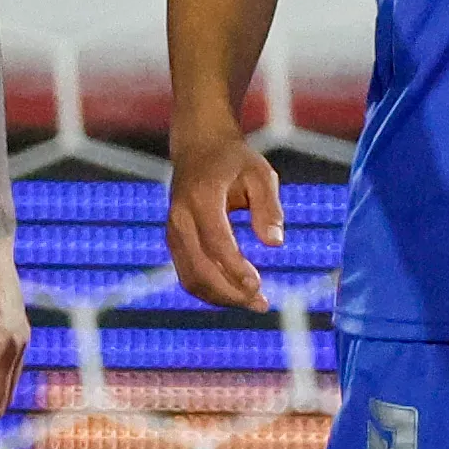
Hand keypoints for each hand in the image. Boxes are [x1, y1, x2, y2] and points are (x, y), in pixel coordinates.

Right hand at [166, 125, 282, 310]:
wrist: (198, 146)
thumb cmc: (234, 160)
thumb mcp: (261, 174)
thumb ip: (270, 207)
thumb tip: (275, 245)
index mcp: (201, 197)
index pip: (216, 242)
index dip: (235, 268)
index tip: (259, 286)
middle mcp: (180, 217)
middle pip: (200, 267)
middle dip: (231, 292)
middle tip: (262, 303)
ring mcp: (173, 231)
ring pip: (190, 278)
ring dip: (221, 297)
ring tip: (254, 303)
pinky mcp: (174, 241)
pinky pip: (188, 275)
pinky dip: (210, 290)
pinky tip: (236, 294)